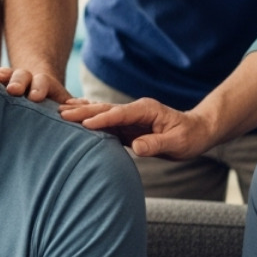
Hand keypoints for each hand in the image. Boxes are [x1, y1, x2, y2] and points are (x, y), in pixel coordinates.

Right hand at [0, 65, 71, 103]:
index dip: (39, 88)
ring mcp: (11, 80)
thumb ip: (72, 106)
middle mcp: (27, 79)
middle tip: (13, 91)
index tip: (35, 98)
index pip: (43, 82)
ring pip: (6, 74)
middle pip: (22, 75)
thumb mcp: (64, 107)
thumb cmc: (55, 109)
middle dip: (18, 82)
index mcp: (44, 84)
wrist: (40, 99)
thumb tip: (84, 107)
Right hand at [60, 97, 213, 159]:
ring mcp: (130, 116)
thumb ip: (156, 144)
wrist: (197, 131)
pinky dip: (89, 117)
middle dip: (82, 111)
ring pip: (101, 112)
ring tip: (59, 110)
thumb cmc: (190, 137)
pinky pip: (105, 120)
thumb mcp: (177, 143)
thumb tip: (137, 147)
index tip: (83, 123)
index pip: (119, 114)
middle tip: (60, 113)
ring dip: (81, 111)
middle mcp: (134, 110)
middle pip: (104, 109)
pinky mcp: (127, 125)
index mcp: (145, 110)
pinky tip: (75, 114)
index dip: (102, 119)